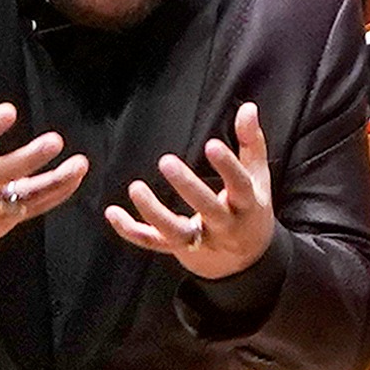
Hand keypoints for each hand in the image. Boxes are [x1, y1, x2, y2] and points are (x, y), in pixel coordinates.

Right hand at [0, 61, 87, 249]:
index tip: (9, 111)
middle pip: (1, 174)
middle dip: (28, 159)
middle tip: (55, 140)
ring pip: (25, 195)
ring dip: (54, 181)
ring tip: (80, 164)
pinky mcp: (6, 217)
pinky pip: (35, 205)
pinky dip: (58, 192)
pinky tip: (76, 175)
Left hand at [105, 102, 274, 280]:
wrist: (247, 262)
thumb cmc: (249, 208)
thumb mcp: (257, 178)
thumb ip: (251, 143)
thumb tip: (248, 107)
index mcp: (246, 205)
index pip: (240, 186)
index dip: (228, 167)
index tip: (211, 144)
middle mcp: (225, 226)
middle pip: (208, 210)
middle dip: (188, 188)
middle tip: (166, 161)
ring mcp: (200, 242)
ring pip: (175, 233)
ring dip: (154, 213)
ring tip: (135, 187)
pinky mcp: (178, 250)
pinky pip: (152, 242)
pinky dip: (131, 231)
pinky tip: (112, 213)